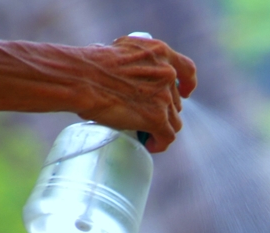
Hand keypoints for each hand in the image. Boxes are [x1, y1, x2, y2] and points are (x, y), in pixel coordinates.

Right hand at [76, 36, 196, 152]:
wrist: (81, 78)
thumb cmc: (90, 65)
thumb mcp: (121, 51)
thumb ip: (137, 62)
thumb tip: (133, 76)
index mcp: (159, 52)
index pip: (186, 70)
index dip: (188, 84)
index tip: (186, 92)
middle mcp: (167, 73)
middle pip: (176, 100)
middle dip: (163, 109)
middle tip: (146, 115)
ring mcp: (164, 97)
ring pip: (173, 121)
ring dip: (161, 128)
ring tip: (146, 132)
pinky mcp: (157, 118)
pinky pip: (167, 137)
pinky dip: (159, 143)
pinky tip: (149, 144)